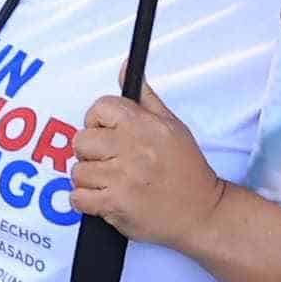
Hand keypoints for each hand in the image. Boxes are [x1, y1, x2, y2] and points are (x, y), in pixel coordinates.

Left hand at [69, 85, 227, 250]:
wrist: (203, 212)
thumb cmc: (187, 170)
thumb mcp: (172, 126)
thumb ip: (145, 97)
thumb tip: (126, 68)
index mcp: (144, 125)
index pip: (99, 108)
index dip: (96, 121)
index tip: (105, 132)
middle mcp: (132, 148)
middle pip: (81, 140)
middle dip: (90, 153)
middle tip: (109, 161)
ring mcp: (122, 177)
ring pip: (78, 171)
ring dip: (90, 180)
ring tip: (113, 182)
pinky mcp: (115, 203)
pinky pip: (78, 198)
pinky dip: (87, 201)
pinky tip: (106, 198)